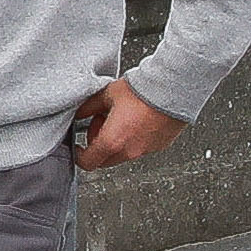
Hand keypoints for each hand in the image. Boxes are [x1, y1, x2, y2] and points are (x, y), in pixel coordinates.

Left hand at [66, 76, 186, 170]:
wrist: (172, 89)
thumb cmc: (142, 91)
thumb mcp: (107, 95)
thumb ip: (88, 107)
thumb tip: (78, 113)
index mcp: (112, 142)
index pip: (87, 162)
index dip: (79, 154)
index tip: (78, 146)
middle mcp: (129, 151)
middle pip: (105, 160)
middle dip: (98, 145)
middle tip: (101, 124)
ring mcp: (146, 151)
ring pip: (123, 154)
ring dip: (117, 142)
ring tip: (121, 119)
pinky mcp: (159, 146)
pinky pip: (141, 148)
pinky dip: (134, 139)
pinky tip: (137, 120)